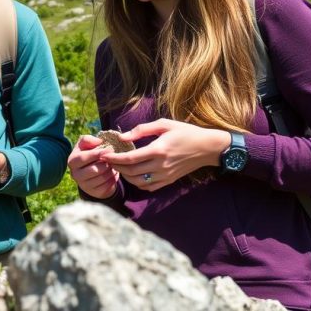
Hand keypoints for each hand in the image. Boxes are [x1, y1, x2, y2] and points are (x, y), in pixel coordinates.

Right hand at [68, 135, 118, 198]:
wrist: (93, 173)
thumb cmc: (90, 155)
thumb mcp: (87, 145)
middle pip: (94, 170)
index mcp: (72, 161)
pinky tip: (113, 174)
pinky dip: (112, 179)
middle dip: (106, 164)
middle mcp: (75, 174)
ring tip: (113, 165)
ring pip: (102, 178)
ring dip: (111, 171)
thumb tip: (98, 142)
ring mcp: (84, 185)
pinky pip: (106, 186)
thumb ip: (88, 140)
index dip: (97, 153)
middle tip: (113, 159)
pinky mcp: (93, 192)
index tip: (109, 149)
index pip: (83, 157)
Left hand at [100, 118, 231, 191]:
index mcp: (158, 150)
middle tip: (107, 160)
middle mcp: (160, 165)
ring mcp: (165, 175)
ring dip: (125, 176)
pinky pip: (148, 187)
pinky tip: (133, 174)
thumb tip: (122, 137)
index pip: (129, 158)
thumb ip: (142, 129)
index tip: (103, 154)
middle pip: (131, 172)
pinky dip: (137, 183)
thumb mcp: (164, 124)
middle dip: (116, 167)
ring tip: (118, 166)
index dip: (113, 158)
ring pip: (137, 182)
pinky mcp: (169, 181)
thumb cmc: (185, 132)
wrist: (207, 148)